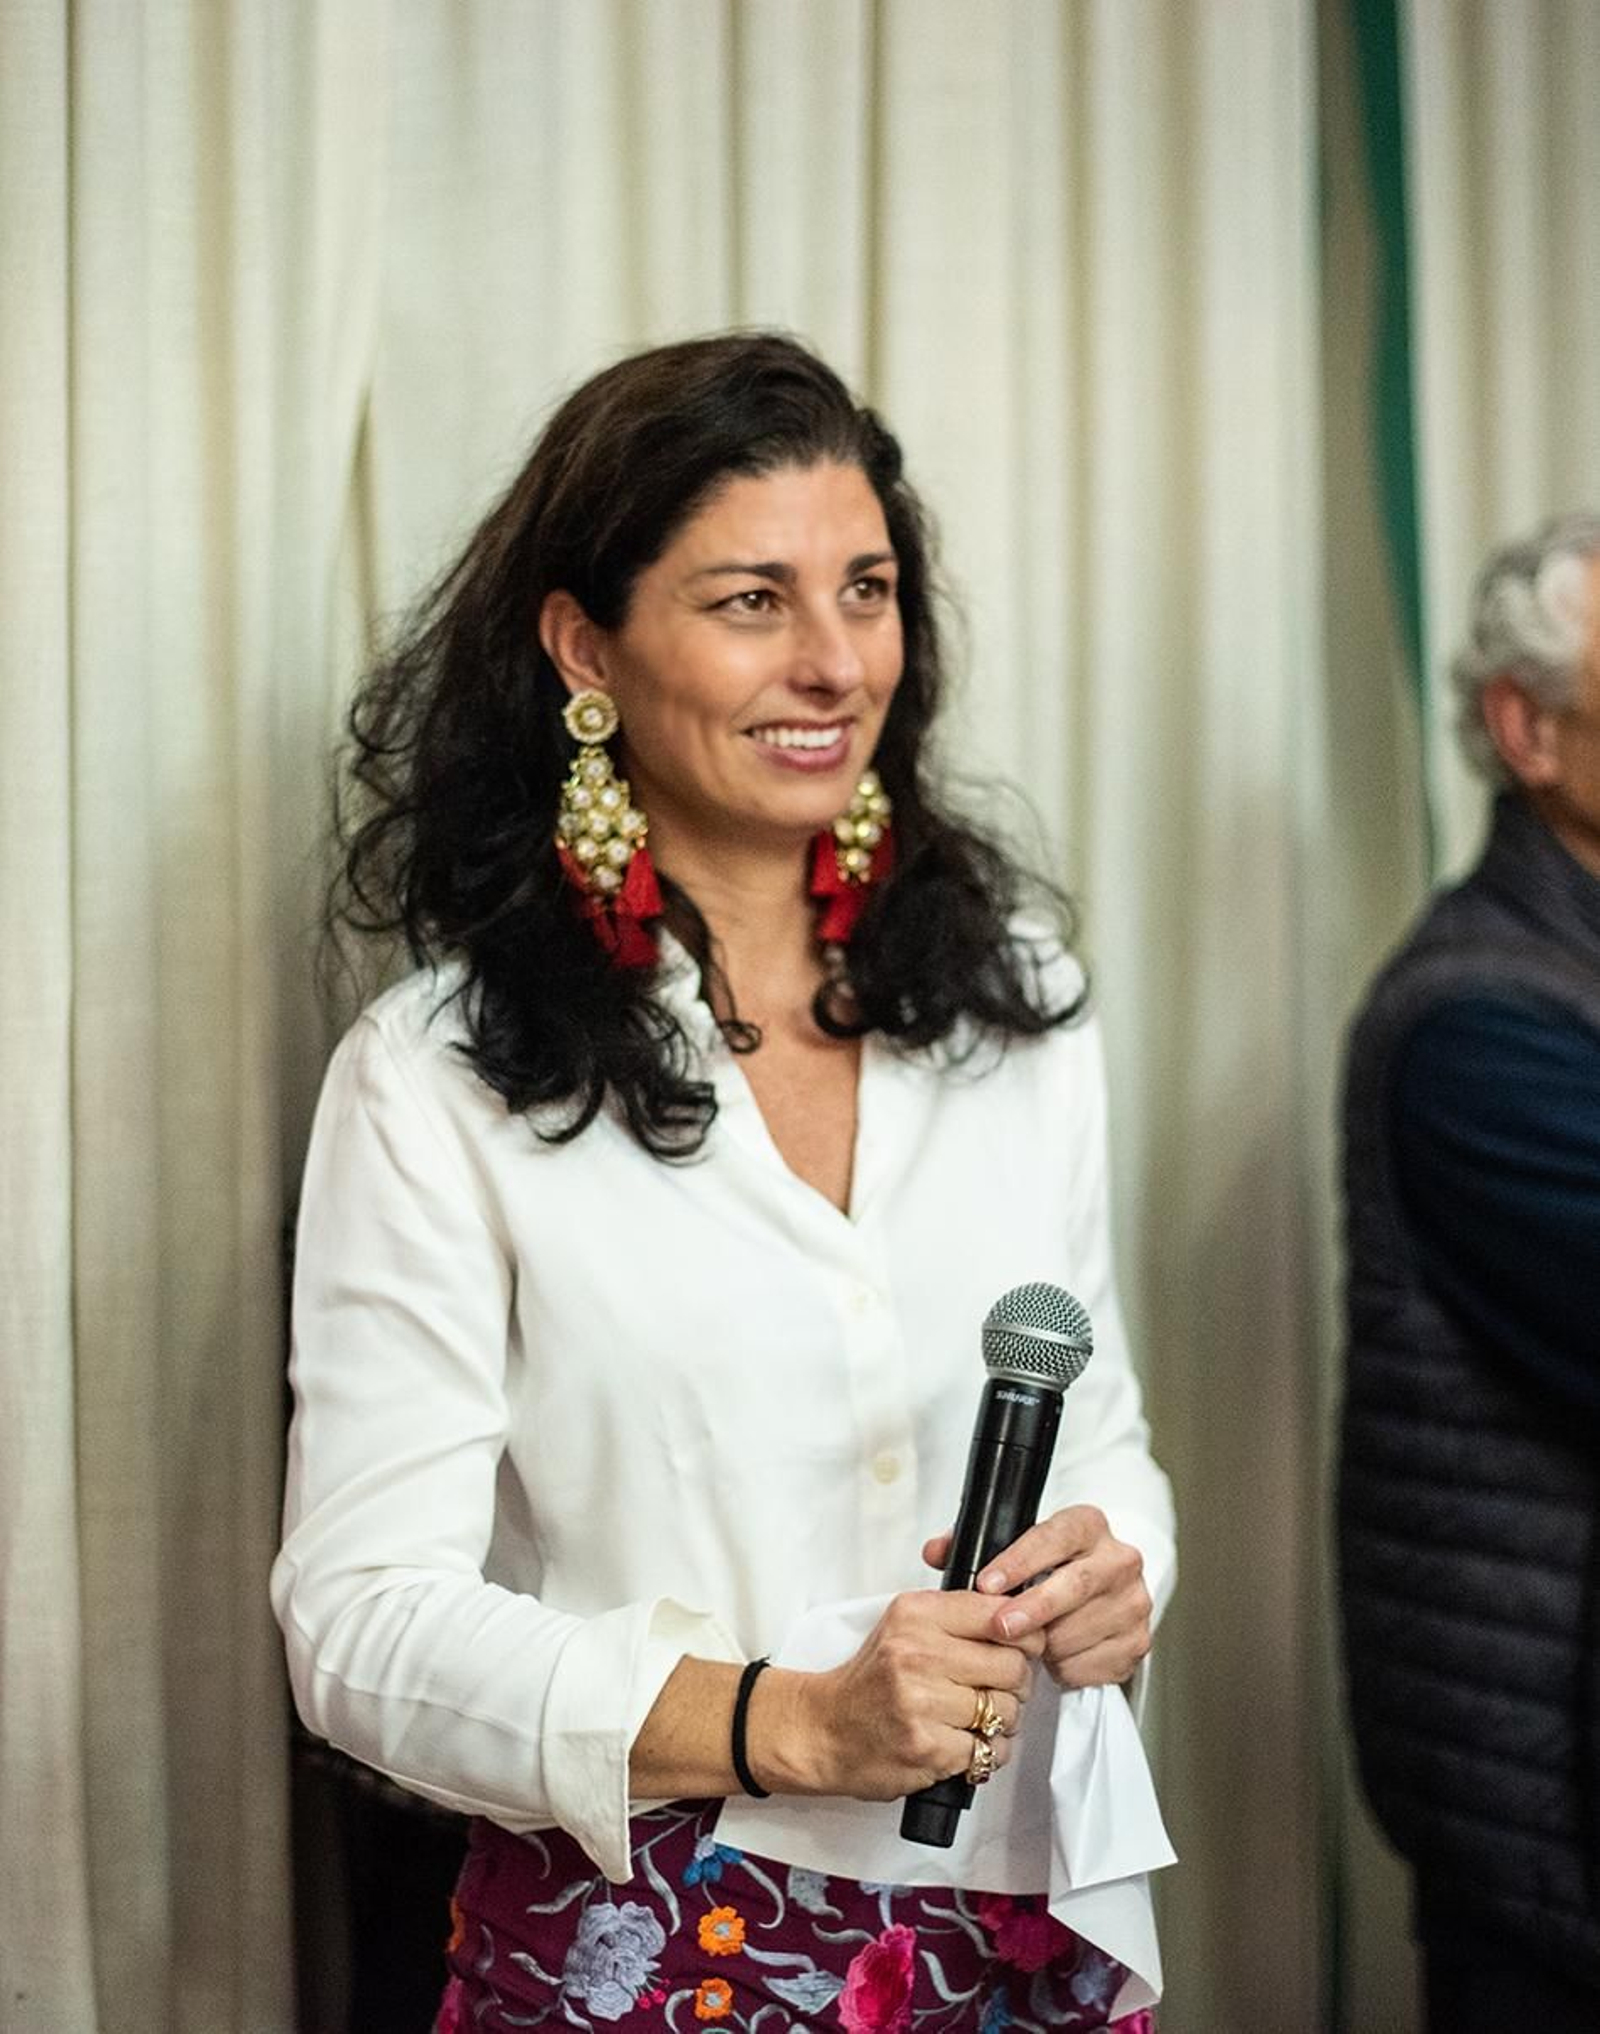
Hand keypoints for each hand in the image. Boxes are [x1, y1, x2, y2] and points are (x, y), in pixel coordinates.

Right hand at [761, 1588, 1041, 1801]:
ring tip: (978, 1720)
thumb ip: (957, 1616)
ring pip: (1006, 1711)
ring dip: (1003, 1722)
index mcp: (915, 1614)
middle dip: (1016, 1683)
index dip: (1024, 1634)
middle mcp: (917, 1653)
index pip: (999, 1614)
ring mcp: (921, 1703)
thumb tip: (1021, 1616)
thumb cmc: (870, 1680)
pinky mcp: (927, 1748)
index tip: (1022, 1647)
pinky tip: (966, 1745)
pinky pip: (989, 1751)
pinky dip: (987, 1753)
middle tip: (1000, 1690)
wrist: (823, 1730)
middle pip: (1012, 1666)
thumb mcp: (905, 1626)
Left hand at [923, 1505, 1150, 1690]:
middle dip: (1032, 1609)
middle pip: (1075, 1586)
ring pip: (1079, 1631)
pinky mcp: (1138, 1642)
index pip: (1055, 1536)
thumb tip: (936, 1551)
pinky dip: (1064, 1668)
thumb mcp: (1015, 1549)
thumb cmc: (1048, 1571)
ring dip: (1045, 1646)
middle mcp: (1119, 1560)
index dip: (1019, 1561)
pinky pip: (1092, 1665)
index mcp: (1087, 1526)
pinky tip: (1054, 1657)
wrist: (1098, 1596)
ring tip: (1028, 1643)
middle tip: (999, 1628)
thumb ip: (973, 1546)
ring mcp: (1133, 1603)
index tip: (986, 1584)